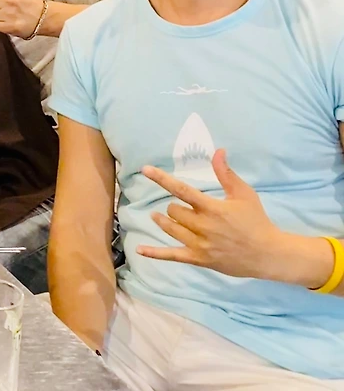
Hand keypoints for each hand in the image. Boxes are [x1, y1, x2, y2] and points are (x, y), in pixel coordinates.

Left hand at [137, 149, 330, 285]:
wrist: (269, 254)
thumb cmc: (257, 221)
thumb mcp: (244, 194)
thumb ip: (226, 174)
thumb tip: (218, 151)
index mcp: (211, 208)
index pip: (181, 190)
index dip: (161, 179)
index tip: (145, 169)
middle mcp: (203, 226)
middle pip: (174, 211)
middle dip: (174, 207)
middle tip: (181, 207)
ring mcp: (200, 244)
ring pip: (171, 229)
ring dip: (163, 221)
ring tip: (157, 216)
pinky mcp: (199, 259)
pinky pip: (173, 256)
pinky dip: (155, 253)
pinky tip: (140, 250)